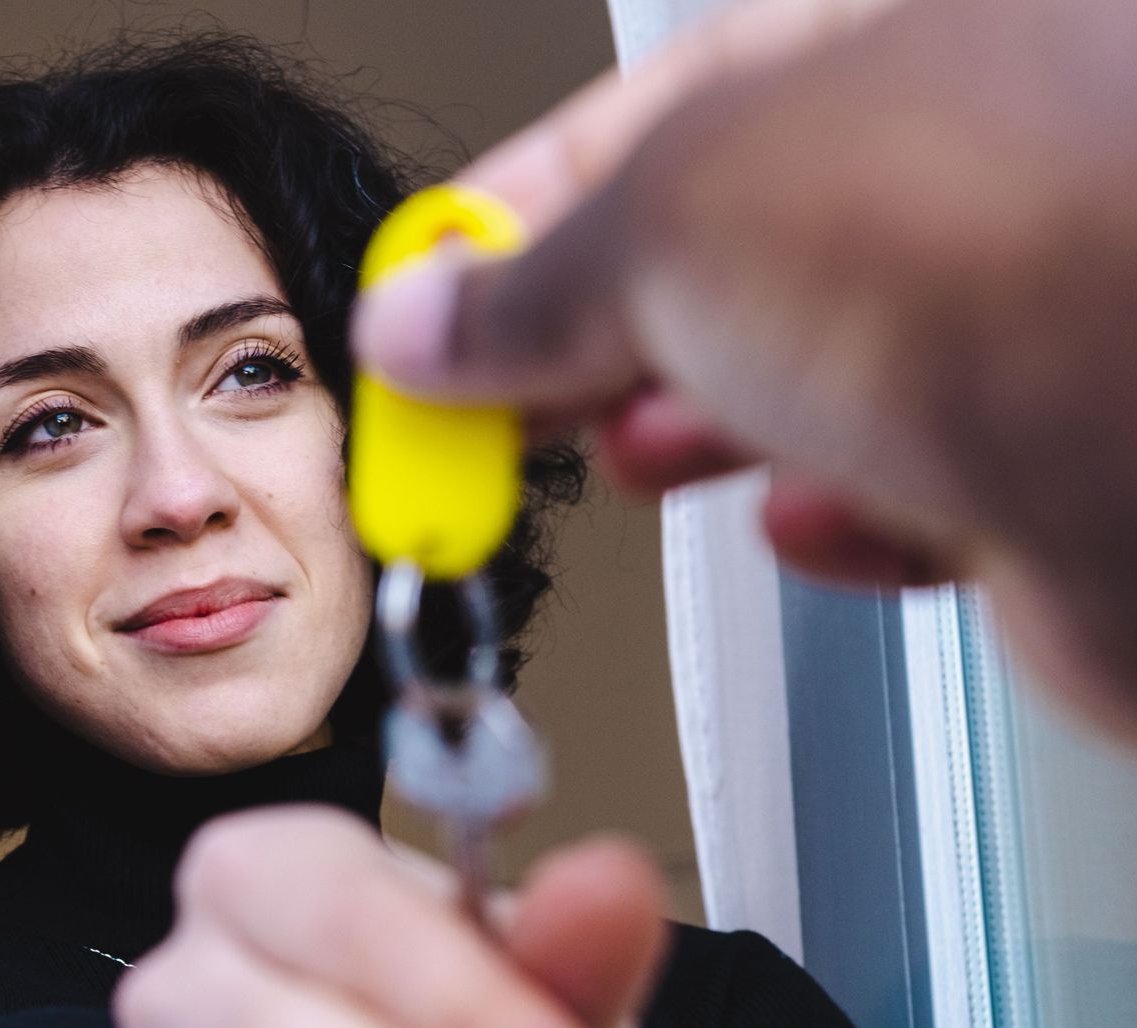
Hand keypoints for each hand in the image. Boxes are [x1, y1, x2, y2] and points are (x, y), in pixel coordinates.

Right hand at [354, 0, 1136, 743]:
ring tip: (634, 453)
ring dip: (707, 426)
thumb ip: (528, 284)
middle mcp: (988, 153)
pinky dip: (840, 513)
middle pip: (738, 247)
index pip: (662, 107)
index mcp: (909, 30)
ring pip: (824, 372)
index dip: (515, 209)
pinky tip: (807, 517)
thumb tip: (427, 322)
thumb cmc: (988, 250)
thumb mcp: (667, 225)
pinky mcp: (1063, 466)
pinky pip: (918, 487)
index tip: (427, 292)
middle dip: (603, 333)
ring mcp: (1037, 312)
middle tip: (494, 403)